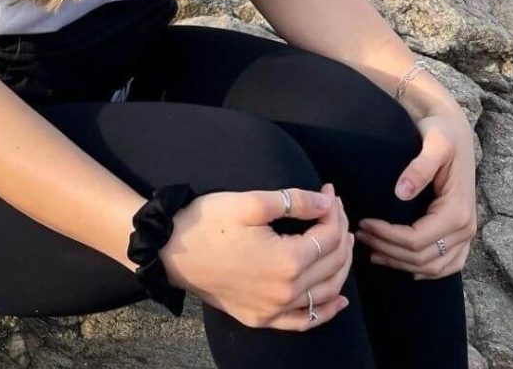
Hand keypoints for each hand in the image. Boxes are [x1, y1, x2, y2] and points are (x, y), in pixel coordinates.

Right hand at [161, 182, 353, 330]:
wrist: (170, 251)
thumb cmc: (208, 222)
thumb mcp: (250, 202)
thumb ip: (294, 201)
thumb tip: (326, 202)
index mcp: (287, 261)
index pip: (328, 236)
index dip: (334, 211)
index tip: (330, 192)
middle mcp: (286, 292)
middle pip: (332, 263)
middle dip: (340, 231)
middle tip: (335, 208)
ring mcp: (274, 310)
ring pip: (326, 292)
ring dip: (340, 265)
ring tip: (342, 240)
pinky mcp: (261, 318)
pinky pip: (304, 321)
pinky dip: (326, 311)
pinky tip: (338, 300)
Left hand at [356, 109, 476, 279]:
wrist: (454, 129)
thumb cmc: (441, 133)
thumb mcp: (434, 144)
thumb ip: (420, 167)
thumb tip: (401, 192)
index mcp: (458, 211)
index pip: (417, 240)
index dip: (387, 237)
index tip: (364, 223)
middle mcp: (466, 228)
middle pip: (422, 258)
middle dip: (388, 250)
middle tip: (360, 234)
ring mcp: (466, 234)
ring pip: (433, 267)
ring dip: (400, 263)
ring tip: (372, 249)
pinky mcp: (461, 233)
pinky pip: (446, 264)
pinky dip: (424, 270)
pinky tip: (401, 264)